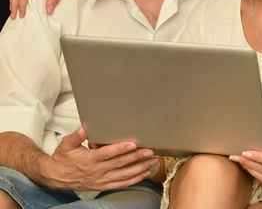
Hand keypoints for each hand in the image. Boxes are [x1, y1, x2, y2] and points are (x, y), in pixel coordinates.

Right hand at [41, 127, 157, 190]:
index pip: (107, 154)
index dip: (120, 149)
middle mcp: (97, 171)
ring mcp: (101, 180)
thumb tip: (84, 129)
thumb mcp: (65, 145)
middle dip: (137, 158)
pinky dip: (135, 179)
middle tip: (150, 152)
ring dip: (140, 169)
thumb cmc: (63, 158)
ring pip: (124, 175)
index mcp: (89, 159)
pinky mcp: (104, 186)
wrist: (55, 177)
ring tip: (153, 161)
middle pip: (120, 164)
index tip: (133, 144)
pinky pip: (122, 184)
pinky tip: (145, 173)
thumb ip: (75, 137)